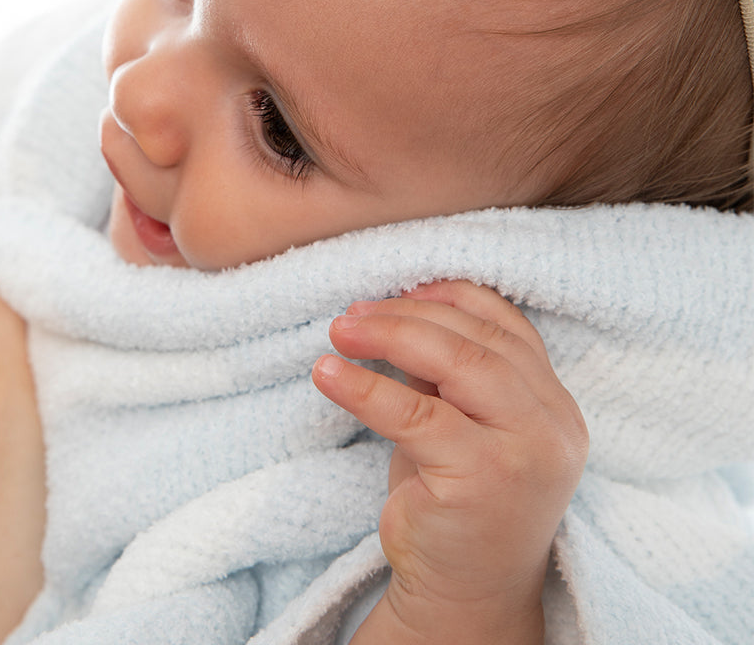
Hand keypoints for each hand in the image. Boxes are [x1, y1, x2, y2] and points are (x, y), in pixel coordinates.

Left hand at [312, 280, 587, 644]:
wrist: (465, 594)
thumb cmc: (458, 501)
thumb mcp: (462, 424)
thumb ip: (448, 372)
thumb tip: (393, 310)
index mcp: (554, 404)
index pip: (508, 325)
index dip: (452, 295)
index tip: (400, 286)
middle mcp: (553, 425)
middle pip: (479, 339)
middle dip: (409, 314)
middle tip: (353, 313)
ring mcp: (524, 453)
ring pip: (456, 364)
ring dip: (388, 336)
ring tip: (339, 331)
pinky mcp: (481, 481)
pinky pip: (415, 415)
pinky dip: (365, 387)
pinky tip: (328, 374)